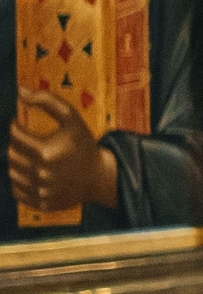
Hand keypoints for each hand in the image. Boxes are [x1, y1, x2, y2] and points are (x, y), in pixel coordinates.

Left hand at [10, 91, 117, 212]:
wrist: (100, 177)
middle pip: (10, 154)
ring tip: (30, 156)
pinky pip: (17, 191)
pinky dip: (21, 181)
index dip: (15, 126)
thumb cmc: (84, 144)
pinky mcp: (40, 202)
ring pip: (11, 173)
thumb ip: (47, 101)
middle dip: (16, 144)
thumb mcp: (71, 118)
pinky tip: (33, 172)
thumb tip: (20, 91)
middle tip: (27, 140)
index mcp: (45, 151)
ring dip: (17, 162)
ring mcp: (39, 190)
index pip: (14, 135)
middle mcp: (40, 173)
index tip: (20, 123)